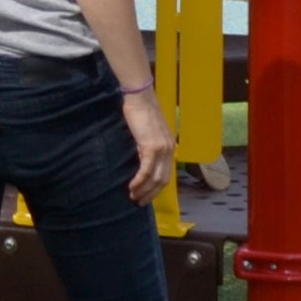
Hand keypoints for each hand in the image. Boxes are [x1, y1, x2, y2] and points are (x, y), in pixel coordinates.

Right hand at [118, 84, 175, 202]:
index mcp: (169, 147)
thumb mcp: (147, 133)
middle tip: (139, 202)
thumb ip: (148, 146)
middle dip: (151, 194)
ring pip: (155, 179)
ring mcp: (162, 149)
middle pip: (163, 180)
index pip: (166, 174)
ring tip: (133, 197)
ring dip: (144, 191)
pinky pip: (146, 171)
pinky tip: (131, 187)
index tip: (146, 196)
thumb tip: (141, 161)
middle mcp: (169, 150)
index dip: (156, 188)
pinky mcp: (152, 147)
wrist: (139, 98)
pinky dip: (139, 181)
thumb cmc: (139, 112)